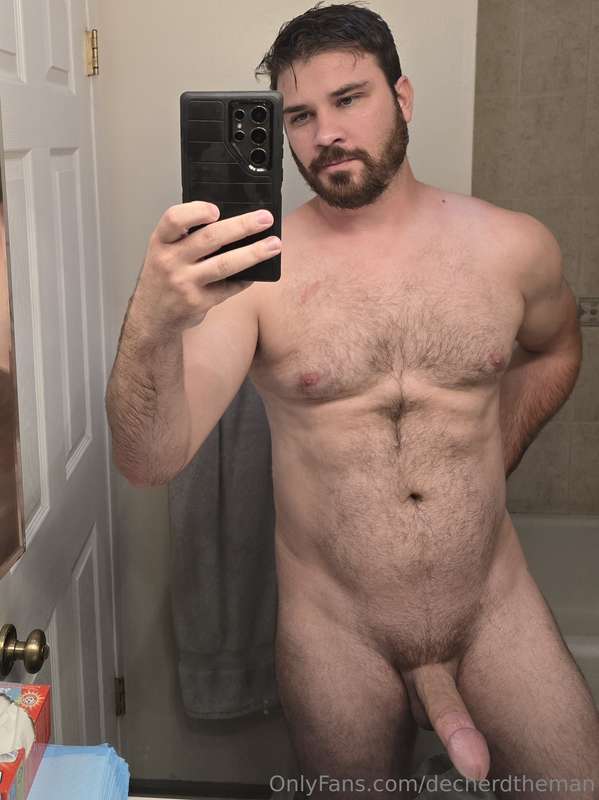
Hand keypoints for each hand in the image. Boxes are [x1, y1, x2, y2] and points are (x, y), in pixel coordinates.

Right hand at [131, 201, 280, 335]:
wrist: (153, 316)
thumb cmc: (163, 277)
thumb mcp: (164, 252)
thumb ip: (187, 237)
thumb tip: (232, 221)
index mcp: (161, 242)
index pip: (174, 219)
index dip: (196, 211)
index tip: (217, 209)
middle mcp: (170, 261)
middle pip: (210, 238)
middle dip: (242, 226)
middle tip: (265, 219)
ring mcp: (185, 283)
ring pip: (225, 264)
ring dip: (254, 253)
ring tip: (274, 245)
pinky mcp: (199, 302)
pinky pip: (229, 287)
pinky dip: (246, 278)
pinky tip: (258, 271)